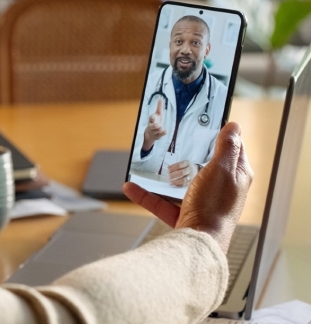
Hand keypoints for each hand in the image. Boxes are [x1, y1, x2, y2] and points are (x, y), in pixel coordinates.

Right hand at [124, 122, 252, 254]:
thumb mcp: (221, 169)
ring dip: (164, 176)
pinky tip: (132, 187)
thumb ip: (226, 147)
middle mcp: (221, 189)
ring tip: (149, 165)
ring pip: (181, 183)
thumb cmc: (214, 207)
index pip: (232, 149)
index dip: (220, 135)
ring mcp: (202, 203)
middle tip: (173, 142)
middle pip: (204, 165)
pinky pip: (163, 202)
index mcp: (235, 175)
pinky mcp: (185, 215)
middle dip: (187, 154)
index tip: (204, 123)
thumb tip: (234, 126)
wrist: (198, 242)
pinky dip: (147, 195)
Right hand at [142, 99, 166, 149]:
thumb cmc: (155, 121)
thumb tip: (160, 98)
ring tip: (161, 128)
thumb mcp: (158, 114)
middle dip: (155, 126)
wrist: (150, 133)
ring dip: (160, 129)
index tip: (154, 118)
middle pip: (152, 126)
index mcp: (151, 119)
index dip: (153, 118)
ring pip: (157, 130)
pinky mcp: (156, 136)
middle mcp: (151, 125)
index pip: (151, 118)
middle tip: (158, 125)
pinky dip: (162, 133)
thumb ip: (159, 107)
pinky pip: (160, 135)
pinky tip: (164, 131)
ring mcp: (153, 131)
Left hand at [167, 160, 197, 186]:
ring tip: (170, 182)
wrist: (196, 170)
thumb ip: (175, 165)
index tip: (168, 170)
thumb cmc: (186, 166)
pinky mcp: (192, 182)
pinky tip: (175, 184)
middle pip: (182, 173)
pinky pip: (185, 184)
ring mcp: (192, 176)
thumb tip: (168, 168)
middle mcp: (190, 169)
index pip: (180, 165)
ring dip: (176, 181)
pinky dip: (179, 185)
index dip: (173, 168)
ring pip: (184, 180)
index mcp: (187, 163)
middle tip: (169, 177)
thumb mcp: (182, 163)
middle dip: (174, 175)